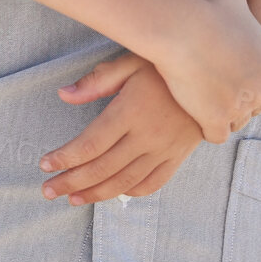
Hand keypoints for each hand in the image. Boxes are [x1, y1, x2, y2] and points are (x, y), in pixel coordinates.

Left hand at [40, 53, 202, 204]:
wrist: (215, 77)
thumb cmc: (167, 65)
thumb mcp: (132, 62)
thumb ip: (98, 80)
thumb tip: (63, 95)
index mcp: (131, 111)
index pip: (90, 144)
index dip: (65, 158)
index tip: (45, 164)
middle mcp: (147, 135)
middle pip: (102, 168)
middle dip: (71, 182)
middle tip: (48, 191)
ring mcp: (164, 149)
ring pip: (124, 182)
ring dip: (95, 194)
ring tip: (72, 199)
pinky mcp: (178, 156)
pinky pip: (152, 183)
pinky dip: (130, 192)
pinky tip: (112, 193)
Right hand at [149, 0, 260, 143]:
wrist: (182, 30)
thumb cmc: (207, 9)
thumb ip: (242, 6)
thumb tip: (235, 1)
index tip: (258, 83)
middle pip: (259, 106)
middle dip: (243, 97)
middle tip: (220, 82)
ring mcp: (240, 109)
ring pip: (237, 122)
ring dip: (225, 114)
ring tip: (205, 97)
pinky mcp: (215, 121)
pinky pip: (217, 135)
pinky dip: (208, 127)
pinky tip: (196, 113)